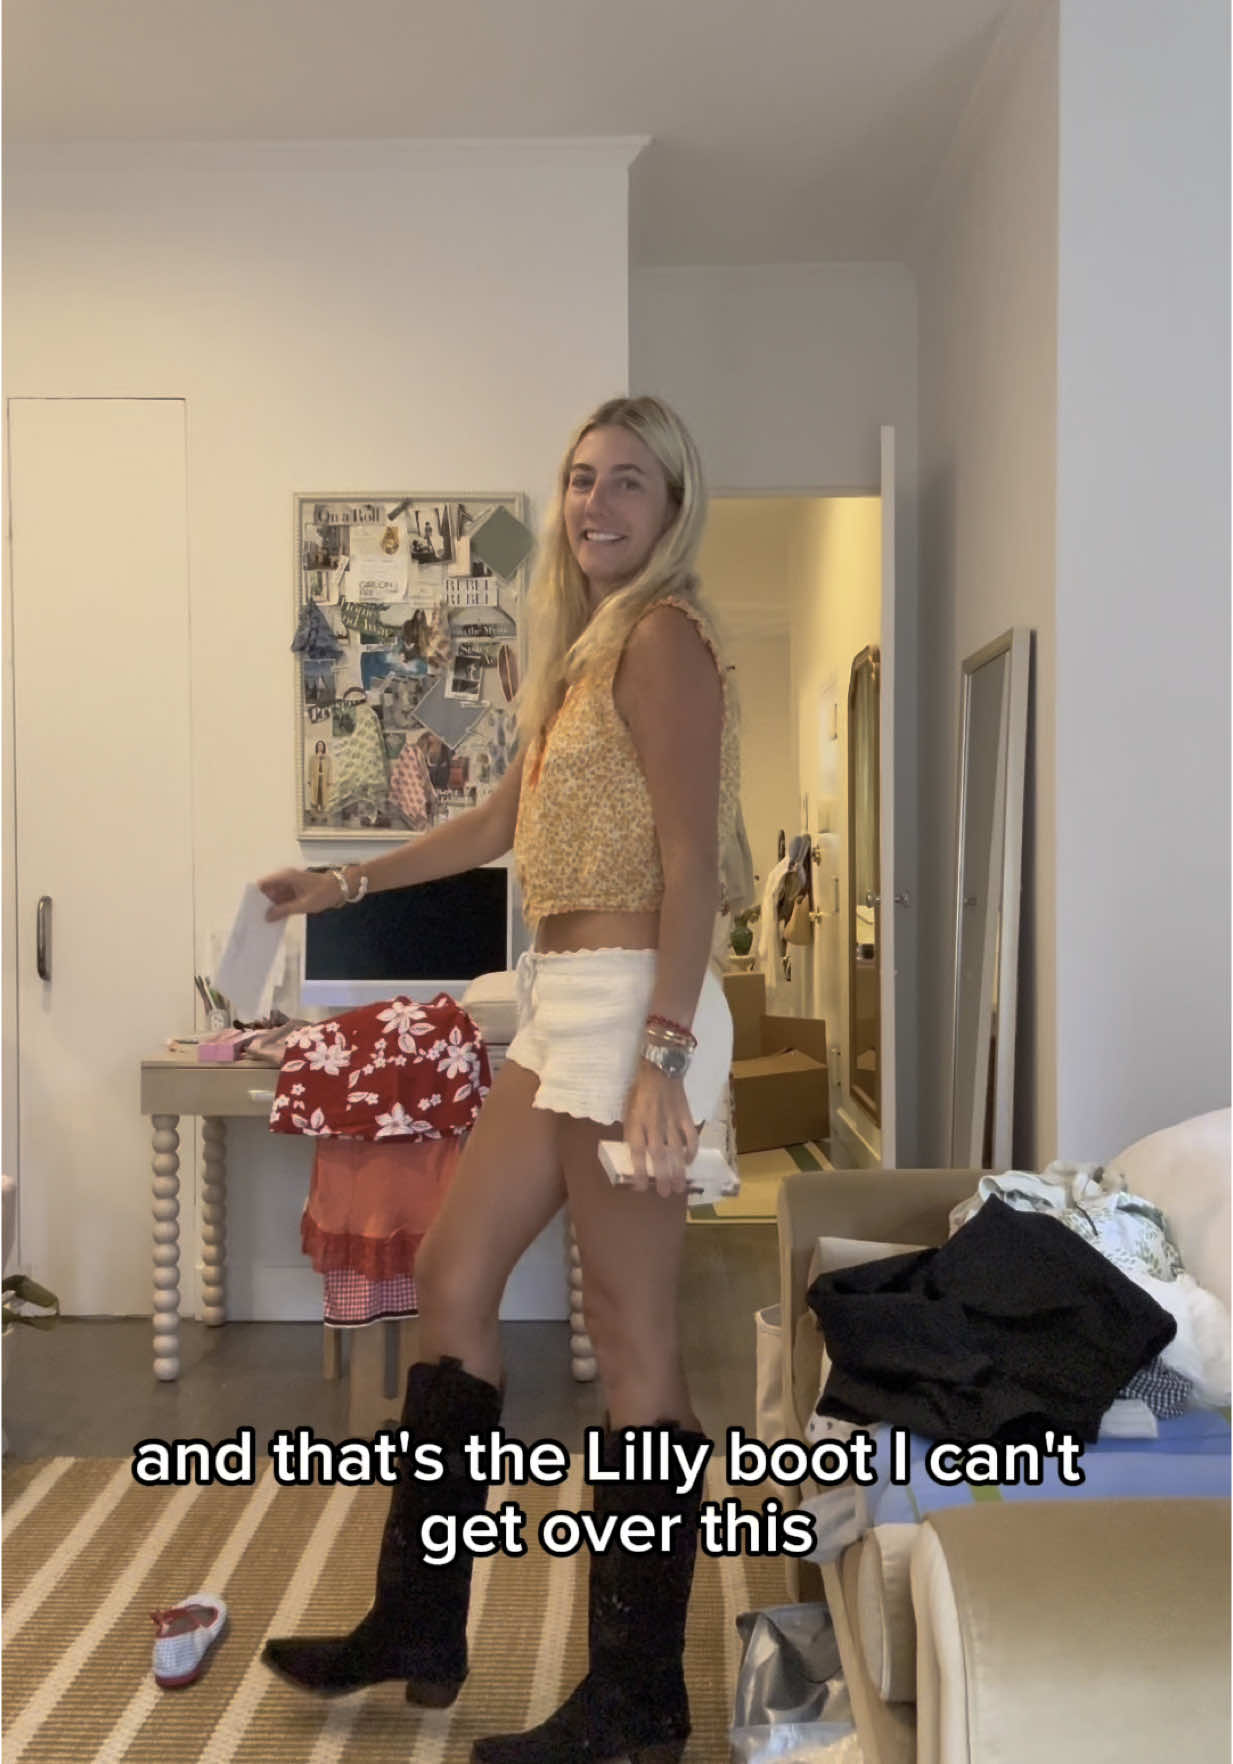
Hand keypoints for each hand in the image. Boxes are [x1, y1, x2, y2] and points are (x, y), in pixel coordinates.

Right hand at [258, 867, 342, 921]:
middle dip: (262, 903)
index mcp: (285, 877)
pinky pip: (283, 899)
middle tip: (255, 918)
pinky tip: (276, 919)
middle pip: (268, 891)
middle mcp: (285, 879)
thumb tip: (267, 917)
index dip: (255, 895)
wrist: (341, 888)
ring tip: (263, 921)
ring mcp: (290, 885)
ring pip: (275, 896)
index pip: (263, 884)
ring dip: (271, 907)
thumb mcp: (303, 904)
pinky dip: (280, 907)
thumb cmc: (323, 893)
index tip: (250, 908)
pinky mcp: (295, 891)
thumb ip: (284, 910)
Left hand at [622, 1061, 699, 1197]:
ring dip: (678, 1170)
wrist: (660, 1068)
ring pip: (675, 1151)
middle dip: (662, 1177)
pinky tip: (690, 1161)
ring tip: (680, 1186)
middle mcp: (654, 1125)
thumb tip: (633, 1150)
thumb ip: (631, 1129)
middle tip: (666, 1193)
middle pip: (658, 1156)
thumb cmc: (639, 1089)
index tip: (641, 1187)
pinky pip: (690, 1137)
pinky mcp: (685, 1116)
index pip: (636, 1152)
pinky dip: (691, 1150)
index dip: (639, 1171)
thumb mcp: (628, 1108)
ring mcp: (671, 1121)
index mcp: (637, 1123)